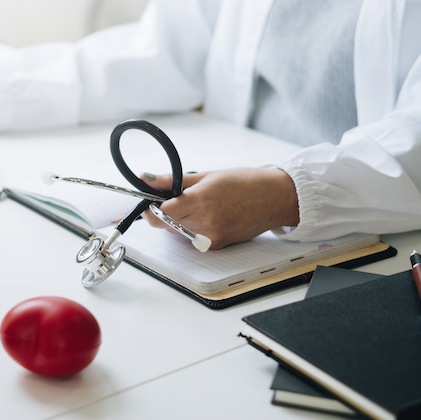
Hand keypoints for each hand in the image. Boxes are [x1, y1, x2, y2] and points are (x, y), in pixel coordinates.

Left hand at [141, 168, 298, 248]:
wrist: (275, 198)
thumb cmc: (244, 183)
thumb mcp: (206, 176)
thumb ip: (172, 180)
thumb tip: (145, 179)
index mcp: (201, 201)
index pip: (161, 212)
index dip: (150, 206)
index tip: (148, 199)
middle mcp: (205, 223)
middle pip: (165, 224)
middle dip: (160, 213)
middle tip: (168, 199)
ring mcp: (211, 238)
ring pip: (177, 232)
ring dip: (175, 220)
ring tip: (193, 205)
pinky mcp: (216, 246)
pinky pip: (191, 239)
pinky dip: (190, 228)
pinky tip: (205, 215)